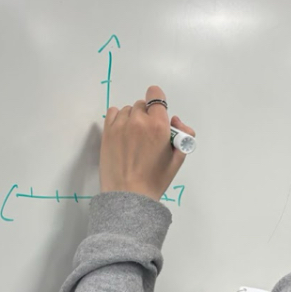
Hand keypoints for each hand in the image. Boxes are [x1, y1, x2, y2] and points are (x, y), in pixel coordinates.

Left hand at [101, 85, 194, 200]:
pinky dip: (119, 118)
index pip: (156, 95)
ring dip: (133, 118)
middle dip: (147, 116)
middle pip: (143, 105)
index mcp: (158, 126)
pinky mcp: (107, 132)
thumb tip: (174, 120)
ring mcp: (120, 125)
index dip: (158, 101)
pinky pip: (113, 113)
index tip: (158, 112)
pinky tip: (123, 132)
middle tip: (148, 134)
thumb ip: (183, 134)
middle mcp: (139, 121)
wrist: (128, 195)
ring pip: (128, 110)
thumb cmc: (154, 179)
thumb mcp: (178, 158)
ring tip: (134, 137)